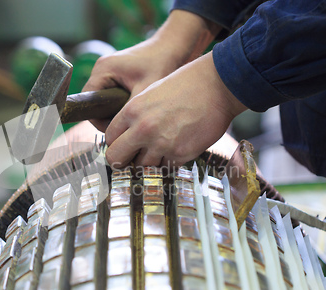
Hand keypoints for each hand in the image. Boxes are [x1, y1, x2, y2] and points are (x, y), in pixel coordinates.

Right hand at [83, 10, 220, 131]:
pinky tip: (133, 110)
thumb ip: (129, 111)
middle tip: (125, 127)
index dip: (98, 119)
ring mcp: (107, 70)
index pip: (88, 101)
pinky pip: (109, 94)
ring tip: (130, 119)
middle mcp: (101, 68)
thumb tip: (121, 132)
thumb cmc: (161, 63)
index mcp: (103, 69)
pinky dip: (118, 104)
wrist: (172, 46)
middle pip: (93, 102)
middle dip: (106, 117)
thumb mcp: (145, 91)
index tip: (115, 130)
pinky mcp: (115, 74)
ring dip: (113, 111)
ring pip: (101, 100)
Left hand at [105, 52, 247, 167]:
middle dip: (123, 160)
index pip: (109, 138)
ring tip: (161, 149)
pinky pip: (165, 168)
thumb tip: (127, 137)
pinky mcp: (180, 154)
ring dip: (149, 162)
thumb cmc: (185, 85)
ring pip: (141, 167)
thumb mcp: (150, 94)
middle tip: (133, 158)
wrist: (216, 85)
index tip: (124, 146)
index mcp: (132, 111)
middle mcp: (142, 130)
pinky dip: (169, 163)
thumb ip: (135, 116)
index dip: (116, 143)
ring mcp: (161, 144)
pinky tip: (177, 148)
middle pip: (116, 158)